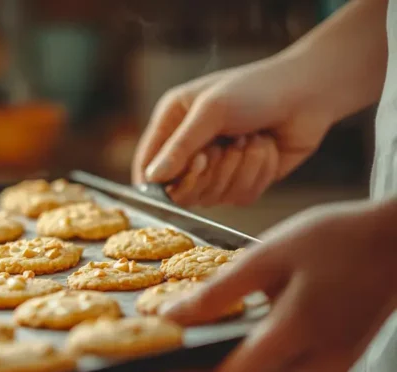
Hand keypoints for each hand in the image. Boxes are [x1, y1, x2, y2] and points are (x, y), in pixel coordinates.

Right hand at [132, 58, 333, 206]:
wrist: (309, 93)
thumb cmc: (256, 89)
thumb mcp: (211, 111)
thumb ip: (180, 146)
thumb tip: (152, 178)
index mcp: (173, 123)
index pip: (147, 166)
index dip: (156, 182)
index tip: (175, 180)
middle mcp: (191, 147)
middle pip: (179, 191)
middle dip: (207, 173)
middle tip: (220, 150)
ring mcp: (217, 166)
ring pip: (212, 197)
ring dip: (237, 169)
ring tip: (251, 140)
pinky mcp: (243, 179)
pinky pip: (240, 196)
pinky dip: (257, 173)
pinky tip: (266, 148)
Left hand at [159, 200, 396, 371]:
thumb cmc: (340, 239)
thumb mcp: (268, 256)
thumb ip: (218, 292)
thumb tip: (174, 317)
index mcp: (296, 337)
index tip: (158, 359)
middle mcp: (315, 365)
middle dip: (202, 364)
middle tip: (173, 338)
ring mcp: (330, 366)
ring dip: (229, 356)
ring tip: (200, 327)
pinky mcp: (336, 359)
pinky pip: (284, 365)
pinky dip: (256, 349)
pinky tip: (241, 323)